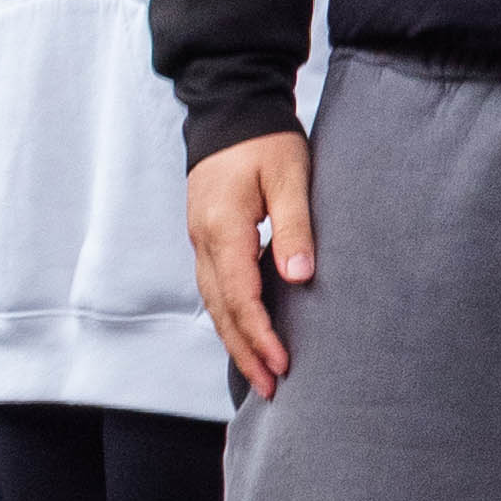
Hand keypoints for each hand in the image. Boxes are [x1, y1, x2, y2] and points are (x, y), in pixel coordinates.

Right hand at [190, 132, 316, 398]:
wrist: (230, 110)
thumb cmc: (266, 140)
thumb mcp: (290, 176)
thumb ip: (295, 227)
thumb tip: (300, 278)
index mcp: (223, 228)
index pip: (241, 297)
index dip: (262, 335)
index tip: (283, 364)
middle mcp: (204, 241)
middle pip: (221, 311)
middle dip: (245, 353)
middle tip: (271, 390)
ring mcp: (200, 241)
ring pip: (214, 305)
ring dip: (235, 341)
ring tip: (260, 375)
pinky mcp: (207, 239)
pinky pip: (215, 289)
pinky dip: (229, 318)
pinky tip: (246, 336)